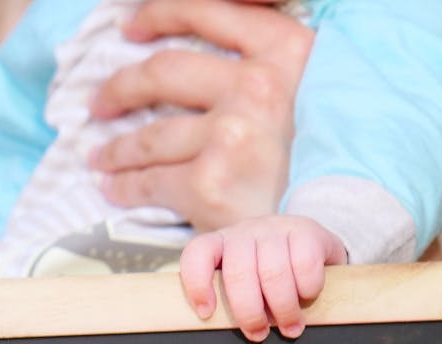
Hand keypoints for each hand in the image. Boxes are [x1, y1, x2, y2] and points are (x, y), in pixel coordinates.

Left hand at [88, 0, 313, 231]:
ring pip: (152, 135)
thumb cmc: (325, 161)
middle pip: (165, 72)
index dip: (161, 14)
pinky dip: (126, 186)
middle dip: (122, 87)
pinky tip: (115, 188)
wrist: (342, 225)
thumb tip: (203, 59)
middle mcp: (258, 86)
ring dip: (116, 148)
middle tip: (100, 102)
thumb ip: (270, 63)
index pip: (210, 12)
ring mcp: (231, 134)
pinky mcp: (210, 182)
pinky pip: (152, 180)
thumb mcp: (313, 89)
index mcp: (288, 51)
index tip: (132, 26)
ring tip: (101, 157)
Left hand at [180, 215, 347, 342]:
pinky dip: (307, 289)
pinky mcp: (307, 230)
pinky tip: (308, 296)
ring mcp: (275, 229)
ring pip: (273, 272)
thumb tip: (229, 338)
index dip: (197, 284)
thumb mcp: (247, 284)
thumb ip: (233, 301)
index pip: (197, 254)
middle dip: (249, 312)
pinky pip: (305, 264)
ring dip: (283, 308)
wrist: (312, 245)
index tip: (206, 314)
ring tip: (290, 327)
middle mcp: (245, 233)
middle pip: (239, 273)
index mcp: (220, 244)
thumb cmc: (272, 277)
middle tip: (259, 334)